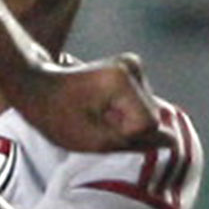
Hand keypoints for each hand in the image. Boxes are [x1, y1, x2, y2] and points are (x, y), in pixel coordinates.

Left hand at [16, 51, 156, 155]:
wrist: (36, 85)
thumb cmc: (57, 115)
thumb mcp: (92, 140)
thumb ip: (136, 143)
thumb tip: (172, 142)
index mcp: (121, 80)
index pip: (147, 125)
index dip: (125, 136)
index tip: (97, 128)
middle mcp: (133, 66)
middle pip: (151, 118)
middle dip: (127, 128)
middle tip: (94, 122)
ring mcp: (134, 65)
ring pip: (148, 112)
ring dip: (125, 122)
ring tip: (94, 114)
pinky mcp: (133, 68)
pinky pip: (142, 105)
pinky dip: (125, 113)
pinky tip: (101, 108)